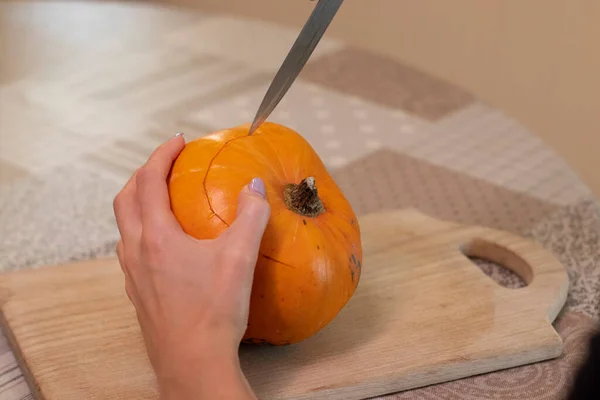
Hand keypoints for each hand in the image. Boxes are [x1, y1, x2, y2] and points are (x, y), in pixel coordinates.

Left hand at [113, 133, 269, 399]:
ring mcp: (133, 276)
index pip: (148, 181)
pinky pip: (132, 251)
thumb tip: (256, 187)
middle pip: (125, 199)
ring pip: (124, 227)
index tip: (177, 141)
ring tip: (162, 198)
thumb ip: (251, 216)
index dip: (160, 155)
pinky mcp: (139, 294)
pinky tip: (167, 246)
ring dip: (138, 204)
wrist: (193, 364)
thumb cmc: (213, 312)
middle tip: (165, 165)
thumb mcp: (240, 258)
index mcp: (156, 237)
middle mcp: (136, 252)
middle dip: (142, 174)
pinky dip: (143, 232)